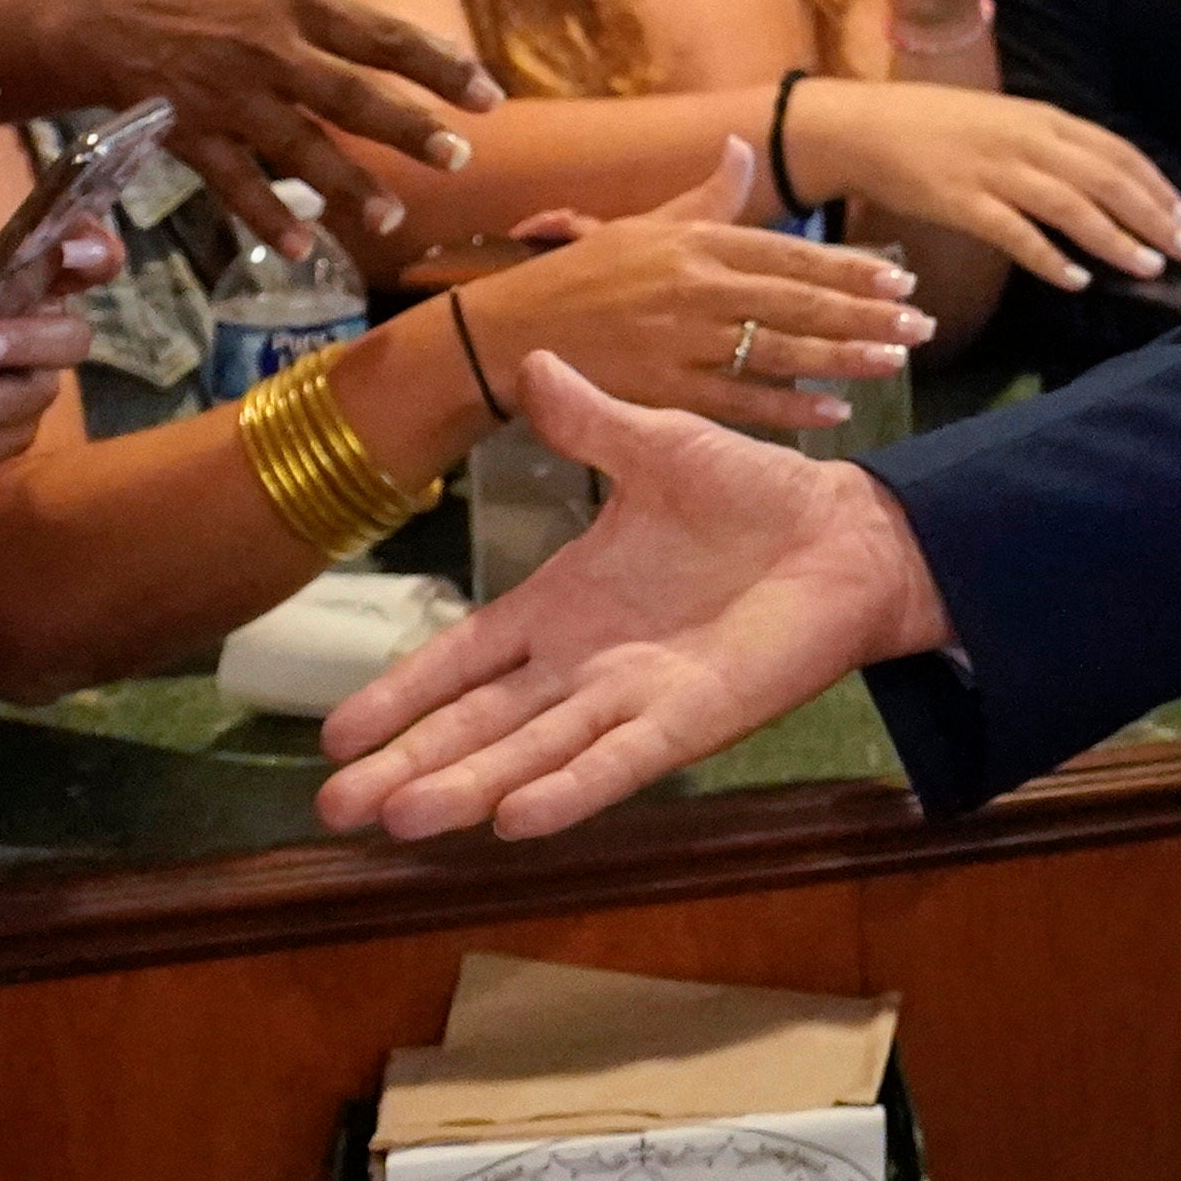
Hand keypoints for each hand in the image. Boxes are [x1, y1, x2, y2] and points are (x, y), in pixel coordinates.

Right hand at [0, 0, 498, 240]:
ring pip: (300, 146)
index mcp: (294, 4)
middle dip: (407, 127)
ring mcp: (228, 95)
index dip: (438, 65)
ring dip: (348, 186)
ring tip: (391, 219)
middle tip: (458, 157)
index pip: (382, 35)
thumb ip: (322, 26)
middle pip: (351, 93)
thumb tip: (399, 55)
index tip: (489, 96)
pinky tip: (302, 248)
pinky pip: (235, 184)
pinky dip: (268, 217)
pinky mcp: (190, 133)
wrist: (93, 12)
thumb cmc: (189, 0)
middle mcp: (268, 48)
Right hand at [315, 351, 950, 842]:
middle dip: (409, 764)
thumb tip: (531, 361)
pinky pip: (618, 761)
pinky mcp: (690, 719)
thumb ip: (589, 422)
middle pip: (478, 725)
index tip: (336, 733)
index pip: (461, 660)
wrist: (843, 532)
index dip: (402, 694)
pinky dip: (569, 789)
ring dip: (468, 784)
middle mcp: (583, 665)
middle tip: (336, 809)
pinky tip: (515, 819)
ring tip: (402, 818)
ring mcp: (633, 698)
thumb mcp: (657, 446)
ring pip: (532, 752)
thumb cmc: (751, 494)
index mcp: (561, 606)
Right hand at [449, 140, 930, 439]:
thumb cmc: (581, 276)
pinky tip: (835, 409)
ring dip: (842, 355)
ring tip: (894, 360)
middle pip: (797, 300)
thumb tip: (741, 148)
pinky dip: (790, 407)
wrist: (508, 333)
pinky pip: (740, 400)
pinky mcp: (665, 389)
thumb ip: (707, 195)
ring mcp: (681, 340)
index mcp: (695, 242)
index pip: (789, 254)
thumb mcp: (644, 224)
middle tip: (921, 325)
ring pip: (778, 348)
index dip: (849, 269)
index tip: (900, 280)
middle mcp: (695, 287)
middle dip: (865, 314)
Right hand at [771, 74, 1180, 290]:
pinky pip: (1017, 234)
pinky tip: (1077, 281)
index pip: (1116, 151)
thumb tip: (1099, 181)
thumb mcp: (1004, 122)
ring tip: (1149, 266)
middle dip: (1153, 215)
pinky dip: (1051, 258)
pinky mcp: (963, 202)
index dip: (1156, 184)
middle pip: (1106, 179)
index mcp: (1042, 118)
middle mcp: (1027, 140)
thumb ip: (1050, 146)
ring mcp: (995, 171)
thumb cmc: (937, 126)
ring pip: (1071, 207)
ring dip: (1115, 239)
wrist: (866, 126)